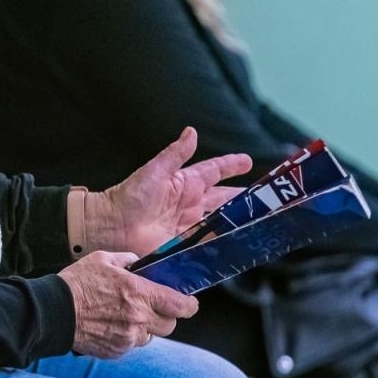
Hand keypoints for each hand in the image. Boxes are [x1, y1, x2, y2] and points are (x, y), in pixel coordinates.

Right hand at [57, 250, 199, 357]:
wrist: (54, 312)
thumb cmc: (78, 283)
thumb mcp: (103, 259)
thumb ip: (128, 260)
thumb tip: (139, 263)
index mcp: (139, 293)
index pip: (180, 305)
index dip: (189, 305)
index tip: (189, 303)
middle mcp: (138, 318)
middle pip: (170, 325)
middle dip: (165, 316)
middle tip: (151, 306)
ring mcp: (128, 338)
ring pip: (150, 336)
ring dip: (145, 327)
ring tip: (124, 315)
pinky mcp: (117, 351)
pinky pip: (131, 345)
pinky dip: (127, 337)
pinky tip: (110, 325)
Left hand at [78, 127, 251, 257]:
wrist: (112, 227)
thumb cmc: (129, 196)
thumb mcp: (154, 172)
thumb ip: (175, 154)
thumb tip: (192, 132)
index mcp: (185, 183)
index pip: (214, 171)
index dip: (231, 166)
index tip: (248, 161)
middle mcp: (191, 204)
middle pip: (224, 199)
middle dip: (244, 198)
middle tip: (266, 198)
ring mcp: (189, 224)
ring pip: (221, 221)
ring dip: (238, 222)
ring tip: (260, 222)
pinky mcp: (185, 244)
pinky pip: (208, 243)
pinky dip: (223, 244)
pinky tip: (237, 246)